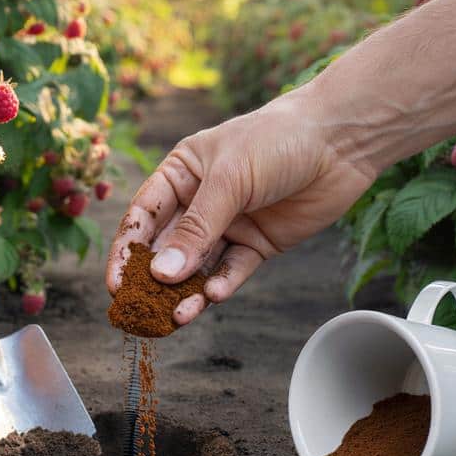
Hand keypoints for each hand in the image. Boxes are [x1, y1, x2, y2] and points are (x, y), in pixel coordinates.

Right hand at [106, 87, 375, 326]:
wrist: (340, 140)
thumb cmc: (276, 139)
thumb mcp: (229, 179)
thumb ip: (198, 228)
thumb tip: (163, 273)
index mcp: (180, 174)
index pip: (143, 217)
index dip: (127, 251)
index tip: (115, 283)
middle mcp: (199, 201)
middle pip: (167, 248)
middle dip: (154, 281)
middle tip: (140, 312)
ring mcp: (229, 224)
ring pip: (198, 266)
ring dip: (186, 292)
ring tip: (177, 316)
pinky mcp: (258, 243)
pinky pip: (232, 270)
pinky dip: (221, 285)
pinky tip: (212, 297)